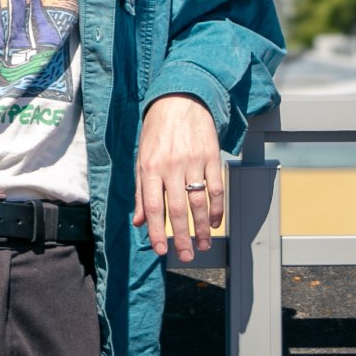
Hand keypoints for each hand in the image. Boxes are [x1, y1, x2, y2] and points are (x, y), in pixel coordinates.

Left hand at [132, 93, 223, 262]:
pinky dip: (217, 208)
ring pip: (198, 201)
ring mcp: (193, 161)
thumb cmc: (158, 131)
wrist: (181, 99)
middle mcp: (171, 166)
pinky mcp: (211, 156)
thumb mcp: (142, 159)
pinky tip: (215, 222)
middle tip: (185, 256)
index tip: (160, 250)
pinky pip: (216, 187)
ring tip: (202, 245)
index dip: (156, 232)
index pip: (153, 207)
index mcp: (150, 167)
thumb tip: (139, 222)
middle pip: (177, 209)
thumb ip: (141, 192)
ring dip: (201, 227)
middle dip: (181, 237)